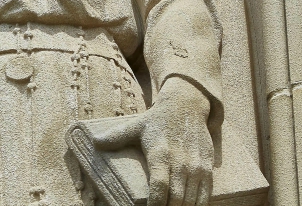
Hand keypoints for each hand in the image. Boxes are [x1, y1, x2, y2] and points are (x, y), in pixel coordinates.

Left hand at [94, 77, 212, 205]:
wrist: (187, 105)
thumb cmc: (158, 119)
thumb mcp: (136, 126)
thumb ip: (116, 137)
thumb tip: (94, 142)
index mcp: (160, 154)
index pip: (159, 187)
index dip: (155, 205)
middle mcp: (180, 162)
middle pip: (176, 199)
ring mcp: (196, 166)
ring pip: (191, 200)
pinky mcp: (207, 168)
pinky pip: (205, 195)